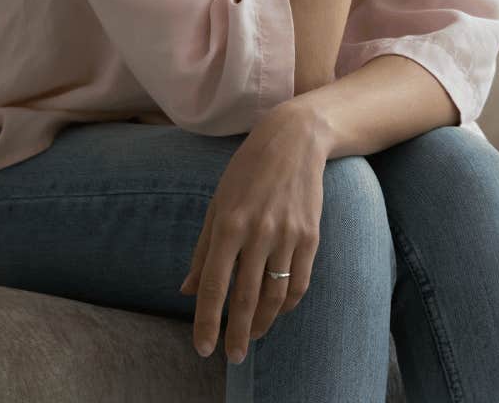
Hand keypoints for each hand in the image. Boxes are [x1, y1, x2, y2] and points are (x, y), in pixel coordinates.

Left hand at [179, 105, 327, 362]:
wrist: (294, 141)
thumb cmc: (246, 172)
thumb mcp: (216, 205)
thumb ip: (203, 252)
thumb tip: (187, 291)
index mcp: (228, 225)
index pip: (214, 286)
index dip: (207, 322)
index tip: (203, 348)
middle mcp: (258, 233)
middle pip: (245, 298)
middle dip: (236, 334)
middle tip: (231, 357)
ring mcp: (287, 235)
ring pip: (275, 296)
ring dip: (262, 323)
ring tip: (251, 337)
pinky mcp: (311, 236)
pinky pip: (299, 282)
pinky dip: (287, 305)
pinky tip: (275, 312)